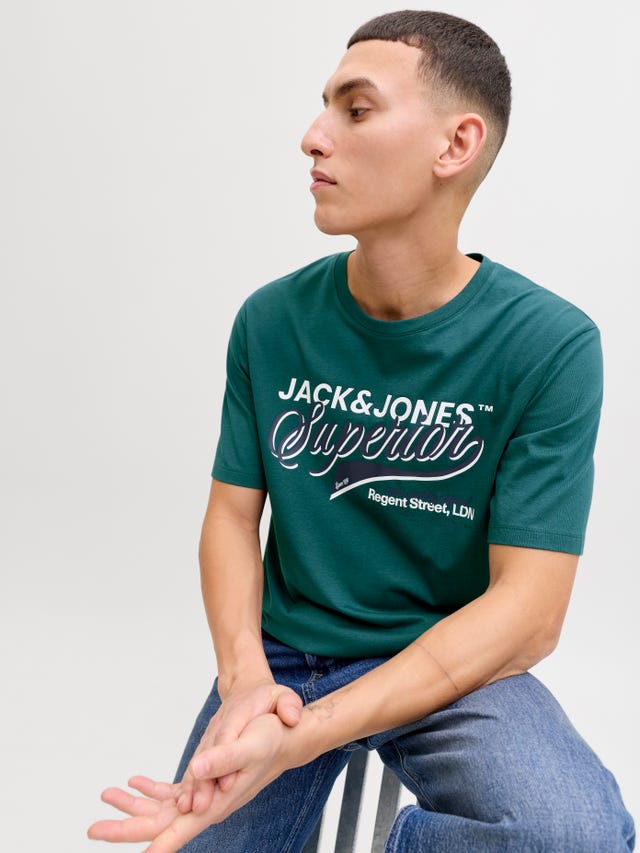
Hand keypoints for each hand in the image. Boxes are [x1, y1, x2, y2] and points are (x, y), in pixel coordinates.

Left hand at [88, 712, 301, 852]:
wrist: (287, 734)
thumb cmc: (273, 738)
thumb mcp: (253, 741)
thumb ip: (225, 758)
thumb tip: (195, 770)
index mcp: (218, 801)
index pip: (180, 830)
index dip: (158, 847)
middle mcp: (208, 804)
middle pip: (161, 824)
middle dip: (126, 827)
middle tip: (93, 829)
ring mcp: (205, 794)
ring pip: (162, 808)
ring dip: (133, 804)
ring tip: (107, 794)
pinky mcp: (204, 781)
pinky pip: (172, 792)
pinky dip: (151, 789)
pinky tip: (136, 782)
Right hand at [175, 679, 301, 814]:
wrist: (247, 690)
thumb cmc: (266, 698)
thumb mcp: (283, 695)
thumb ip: (289, 704)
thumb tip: (292, 718)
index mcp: (240, 712)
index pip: (228, 734)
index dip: (223, 759)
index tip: (225, 784)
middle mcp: (221, 724)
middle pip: (209, 753)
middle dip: (204, 780)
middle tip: (200, 806)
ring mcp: (211, 736)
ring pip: (198, 761)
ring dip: (192, 786)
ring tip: (188, 809)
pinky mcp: (206, 747)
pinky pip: (195, 766)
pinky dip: (188, 784)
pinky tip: (186, 804)